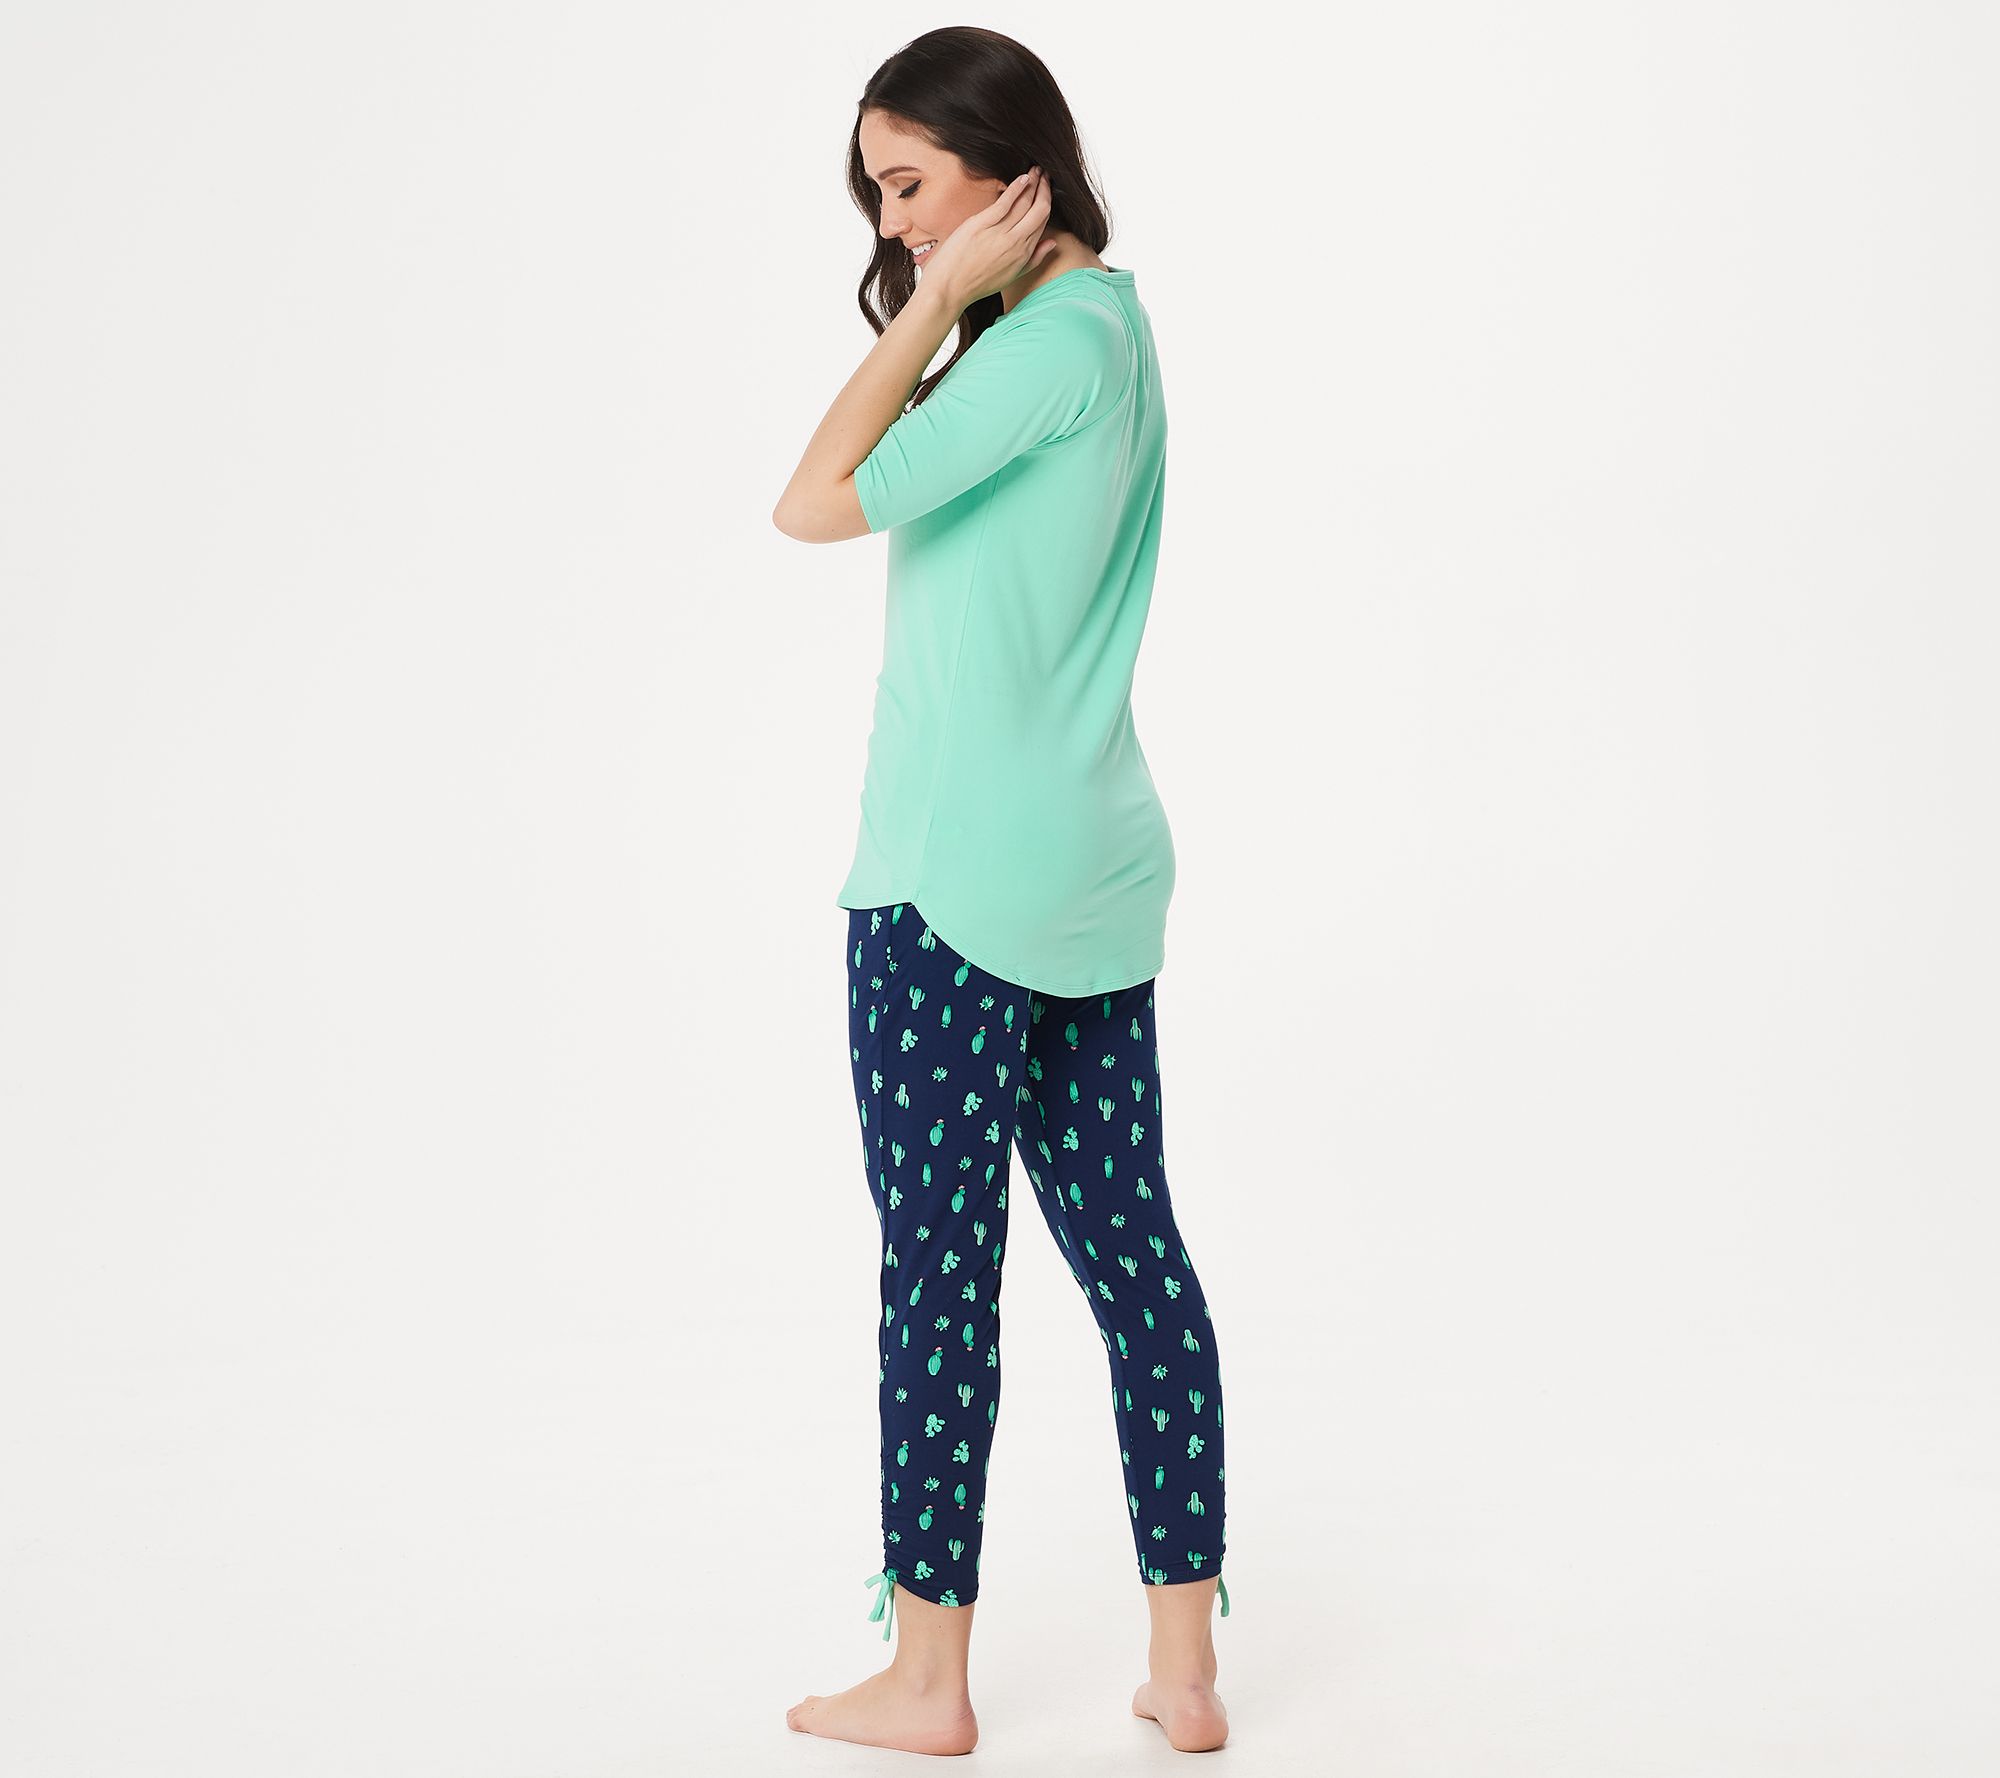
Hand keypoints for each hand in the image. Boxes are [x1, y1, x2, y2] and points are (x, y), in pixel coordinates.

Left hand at [921, 168, 1060, 312]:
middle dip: (1044, 189)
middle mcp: (1016, 243)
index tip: (1047, 190)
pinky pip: (1005, 202)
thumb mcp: (1011, 275)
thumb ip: (1034, 259)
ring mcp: (999, 233)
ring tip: (1036, 171)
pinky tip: (1023, 177)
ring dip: (1033, 183)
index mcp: (1023, 254)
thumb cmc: (976, 283)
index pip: (1042, 223)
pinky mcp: (982, 224)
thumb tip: (1052, 242)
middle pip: (1038, 210)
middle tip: (1045, 175)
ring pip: (1024, 203)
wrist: (949, 288)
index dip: (1047, 203)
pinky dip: (1017, 188)